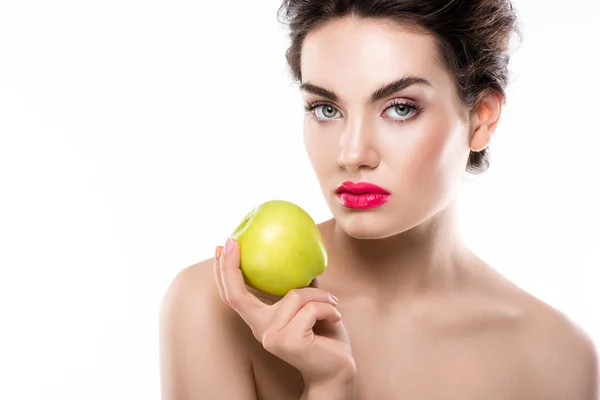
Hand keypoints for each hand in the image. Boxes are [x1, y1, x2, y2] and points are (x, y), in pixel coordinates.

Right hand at [213, 238, 356, 386]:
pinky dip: (328, 308)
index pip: (234, 297)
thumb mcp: (309, 308)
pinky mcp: (289, 340)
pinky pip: (310, 308)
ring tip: (332, 304)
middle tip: (232, 240)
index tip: (223, 244)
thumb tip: (298, 255)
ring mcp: (272, 337)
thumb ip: (298, 288)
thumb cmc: (326, 338)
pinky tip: (335, 318)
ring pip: (295, 295)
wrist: (339, 371)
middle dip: (229, 266)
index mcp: (261, 322)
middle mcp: (261, 331)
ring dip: (320, 296)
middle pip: (238, 295)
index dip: (224, 272)